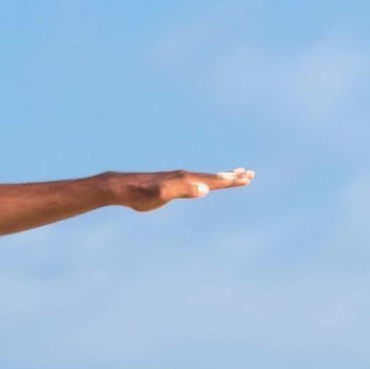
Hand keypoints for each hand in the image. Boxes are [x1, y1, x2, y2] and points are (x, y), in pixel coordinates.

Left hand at [112, 167, 252, 211]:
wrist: (119, 187)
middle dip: (232, 176)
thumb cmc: (139, 193)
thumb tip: (204, 189)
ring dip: (220, 177)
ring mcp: (177, 179)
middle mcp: (184, 176)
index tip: (247, 178)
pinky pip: (193, 181)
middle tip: (250, 174)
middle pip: (213, 176)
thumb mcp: (161, 194)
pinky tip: (203, 184)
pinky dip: (204, 180)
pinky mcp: (169, 184)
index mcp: (186, 179)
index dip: (231, 180)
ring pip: (204, 177)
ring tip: (233, 175)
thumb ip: (182, 190)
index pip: (214, 180)